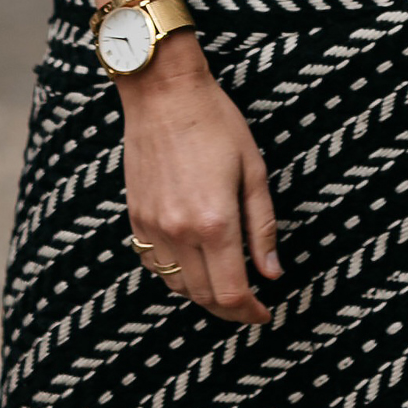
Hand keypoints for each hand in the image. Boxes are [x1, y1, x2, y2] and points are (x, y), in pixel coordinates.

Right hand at [120, 33, 281, 322]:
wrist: (164, 93)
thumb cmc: (216, 123)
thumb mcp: (254, 171)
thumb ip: (262, 228)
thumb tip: (272, 273)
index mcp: (216, 222)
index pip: (232, 292)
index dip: (251, 312)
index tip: (264, 314)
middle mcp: (180, 231)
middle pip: (204, 297)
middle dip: (230, 309)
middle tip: (250, 306)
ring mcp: (153, 226)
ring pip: (176, 286)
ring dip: (202, 295)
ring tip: (224, 286)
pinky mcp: (135, 216)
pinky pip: (153, 264)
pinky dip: (173, 275)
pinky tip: (191, 264)